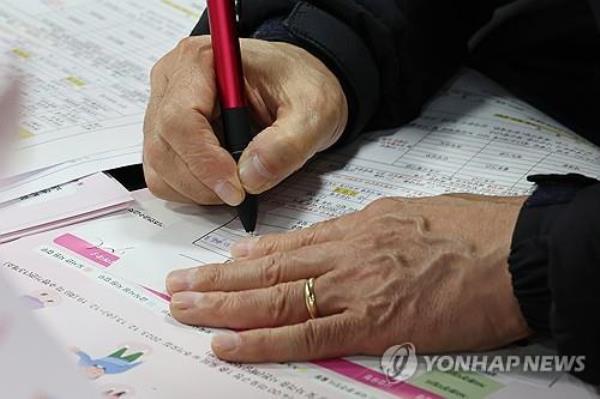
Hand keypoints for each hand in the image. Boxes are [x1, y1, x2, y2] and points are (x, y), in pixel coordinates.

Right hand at [143, 37, 347, 205]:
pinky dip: (190, 190)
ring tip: (238, 183)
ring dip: (196, 189)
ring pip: (159, 166)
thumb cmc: (300, 86)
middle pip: (163, 147)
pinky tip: (222, 181)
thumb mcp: (314, 111)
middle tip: (243, 193)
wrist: (298, 86)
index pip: (180, 118)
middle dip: (203, 182)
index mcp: (202, 60)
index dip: (204, 162)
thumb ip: (287, 144)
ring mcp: (164, 108)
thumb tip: (250, 178)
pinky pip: (162, 175)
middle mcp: (173, 80)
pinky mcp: (166, 134)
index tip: (237, 189)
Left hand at [166, 194, 531, 362]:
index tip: (213, 264)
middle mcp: (344, 256)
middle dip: (216, 281)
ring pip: (274, 299)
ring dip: (223, 307)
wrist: (515, 252)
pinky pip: (306, 335)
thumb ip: (364, 230)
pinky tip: (228, 343)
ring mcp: (354, 290)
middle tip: (175, 287)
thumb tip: (331, 243)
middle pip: (267, 272)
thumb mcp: (408, 214)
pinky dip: (263, 341)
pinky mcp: (373, 324)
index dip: (243, 258)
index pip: (286, 246)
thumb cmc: (470, 229)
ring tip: (184, 310)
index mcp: (355, 227)